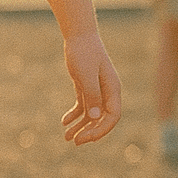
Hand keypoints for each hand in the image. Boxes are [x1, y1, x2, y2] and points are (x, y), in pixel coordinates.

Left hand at [60, 30, 121, 144]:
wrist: (78, 36)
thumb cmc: (84, 53)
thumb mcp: (86, 75)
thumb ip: (92, 96)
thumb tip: (95, 118)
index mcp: (112, 89)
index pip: (112, 117)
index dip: (101, 130)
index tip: (86, 138)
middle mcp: (107, 92)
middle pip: (102, 119)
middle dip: (90, 132)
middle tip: (74, 142)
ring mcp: (97, 90)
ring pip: (92, 115)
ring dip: (81, 127)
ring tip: (66, 137)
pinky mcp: (86, 87)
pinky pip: (83, 106)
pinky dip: (75, 115)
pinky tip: (64, 122)